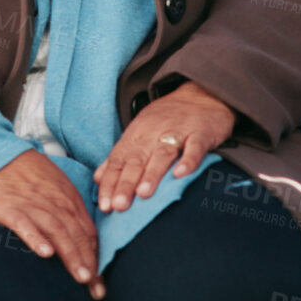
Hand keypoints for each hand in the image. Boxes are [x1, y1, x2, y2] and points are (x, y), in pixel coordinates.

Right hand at [0, 152, 105, 299]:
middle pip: (77, 235)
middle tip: (96, 289)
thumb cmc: (27, 174)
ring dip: (71, 255)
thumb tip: (86, 237)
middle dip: (89, 263)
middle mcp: (56, 203)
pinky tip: (45, 253)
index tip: (100, 282)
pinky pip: (26, 224)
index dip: (95, 257)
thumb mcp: (56, 187)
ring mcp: (34, 205)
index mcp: (69, 199)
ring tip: (81, 277)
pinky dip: (36, 238)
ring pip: (58, 232)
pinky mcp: (11, 208)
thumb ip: (70, 211)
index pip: (87, 232)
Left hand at [93, 81, 234, 212]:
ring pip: (162, 154)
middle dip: (126, 183)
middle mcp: (152, 133)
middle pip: (136, 160)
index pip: (118, 160)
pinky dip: (188, 160)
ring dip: (152, 174)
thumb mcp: (139, 132)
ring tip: (143, 194)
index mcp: (135, 135)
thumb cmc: (167, 119)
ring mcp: (177, 132)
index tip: (104, 206)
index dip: (110, 183)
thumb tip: (98, 178)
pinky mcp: (200, 133)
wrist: (201, 94)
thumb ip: (120, 156)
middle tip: (119, 205)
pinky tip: (180, 175)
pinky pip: (194, 147)